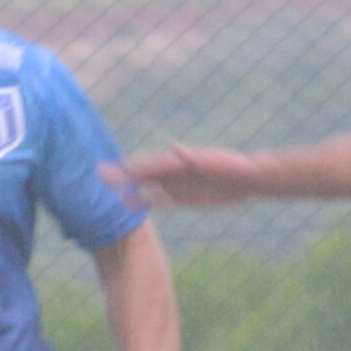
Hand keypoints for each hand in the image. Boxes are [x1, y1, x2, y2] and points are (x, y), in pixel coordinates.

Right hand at [111, 145, 264, 207]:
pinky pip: (158, 200)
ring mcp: (177, 184)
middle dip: (123, 174)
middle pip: (144, 173)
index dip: (133, 166)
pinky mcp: (182, 197)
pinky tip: (129, 204)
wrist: (249, 178)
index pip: (152, 164)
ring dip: (129, 189)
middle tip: (100, 173)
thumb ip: (194, 157)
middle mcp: (175, 172)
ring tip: (109, 191)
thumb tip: (173, 146)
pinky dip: (143, 201)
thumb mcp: (217, 162)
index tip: (114, 168)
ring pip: (147, 187)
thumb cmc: (235, 168)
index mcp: (181, 162)